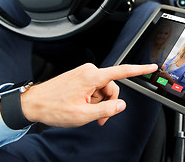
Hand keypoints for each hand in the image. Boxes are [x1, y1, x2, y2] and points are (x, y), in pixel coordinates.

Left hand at [20, 63, 157, 127]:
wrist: (33, 103)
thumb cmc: (53, 107)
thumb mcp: (83, 115)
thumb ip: (106, 110)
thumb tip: (121, 105)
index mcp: (92, 76)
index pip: (121, 71)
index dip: (138, 69)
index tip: (150, 67)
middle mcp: (89, 71)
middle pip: (112, 87)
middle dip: (108, 103)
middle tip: (99, 117)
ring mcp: (84, 73)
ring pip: (103, 89)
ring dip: (99, 103)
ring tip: (86, 113)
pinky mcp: (80, 77)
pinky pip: (94, 88)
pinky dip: (92, 99)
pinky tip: (82, 106)